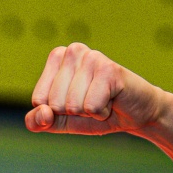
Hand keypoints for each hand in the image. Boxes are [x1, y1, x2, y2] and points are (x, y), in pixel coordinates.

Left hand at [25, 44, 165, 136]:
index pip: (39, 100)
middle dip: (74, 112)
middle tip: (92, 101)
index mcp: (57, 57)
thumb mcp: (59, 121)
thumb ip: (37, 121)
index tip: (75, 103)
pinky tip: (112, 101)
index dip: (56, 112)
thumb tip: (44, 113)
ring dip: (89, 112)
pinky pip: (91, 107)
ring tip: (102, 100)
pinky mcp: (109, 70)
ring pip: (72, 106)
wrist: (134, 114)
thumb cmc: (94, 113)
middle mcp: (73, 50)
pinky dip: (101, 113)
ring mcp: (92, 57)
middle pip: (55, 103)